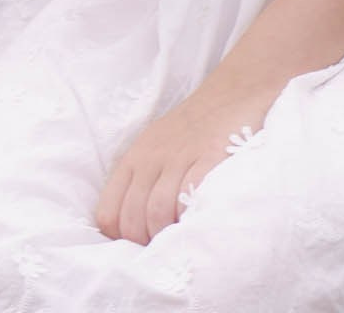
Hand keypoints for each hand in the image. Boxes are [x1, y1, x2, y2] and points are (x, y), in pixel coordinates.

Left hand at [95, 76, 277, 243]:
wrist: (235, 90)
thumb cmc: (195, 128)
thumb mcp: (157, 148)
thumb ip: (143, 182)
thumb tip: (133, 231)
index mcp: (133, 159)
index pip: (108, 213)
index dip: (120, 239)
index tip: (139, 249)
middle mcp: (151, 159)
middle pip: (131, 218)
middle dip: (144, 245)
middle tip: (164, 253)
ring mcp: (181, 156)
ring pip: (156, 211)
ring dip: (166, 236)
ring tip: (181, 245)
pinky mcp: (211, 155)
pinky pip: (191, 193)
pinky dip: (191, 216)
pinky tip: (199, 223)